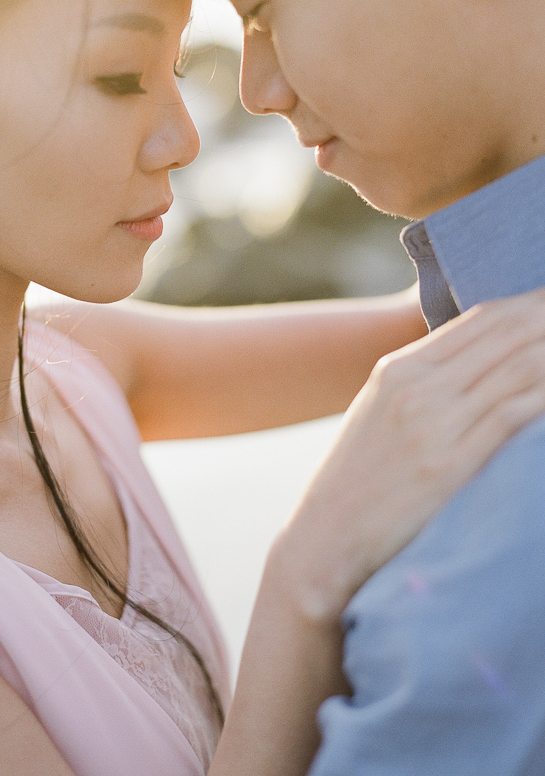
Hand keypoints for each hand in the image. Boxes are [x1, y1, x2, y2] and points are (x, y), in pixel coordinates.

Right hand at [271, 287, 544, 622]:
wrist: (324, 543)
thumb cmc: (359, 483)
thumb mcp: (381, 416)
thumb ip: (427, 386)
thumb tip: (488, 368)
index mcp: (398, 369)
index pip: (481, 319)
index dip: (531, 304)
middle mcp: (416, 387)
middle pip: (506, 334)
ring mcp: (432, 424)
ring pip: (519, 367)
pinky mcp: (448, 464)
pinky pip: (515, 413)